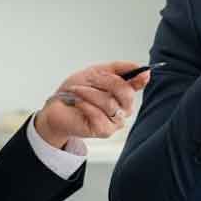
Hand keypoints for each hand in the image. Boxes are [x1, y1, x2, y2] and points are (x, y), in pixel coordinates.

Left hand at [36, 61, 153, 143]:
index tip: (142, 72)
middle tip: (91, 79)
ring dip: (90, 94)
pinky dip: (86, 106)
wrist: (57, 107)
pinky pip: (99, 116)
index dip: (140, 78)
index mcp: (124, 93)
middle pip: (126, 94)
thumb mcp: (97, 72)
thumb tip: (143, 70)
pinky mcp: (104, 131)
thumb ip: (119, 69)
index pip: (138, 84)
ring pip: (110, 104)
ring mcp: (116, 121)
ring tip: (77, 90)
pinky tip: (78, 102)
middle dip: (106, 82)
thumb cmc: (77, 90)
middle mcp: (123, 108)